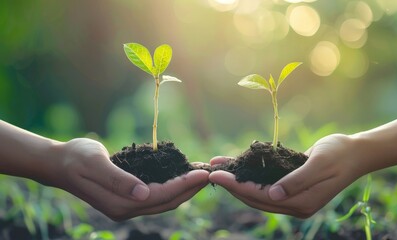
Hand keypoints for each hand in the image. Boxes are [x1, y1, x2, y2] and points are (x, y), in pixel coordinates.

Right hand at [44, 138, 208, 220]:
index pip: (161, 195)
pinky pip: (156, 196)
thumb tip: (142, 194)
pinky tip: (181, 176)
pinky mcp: (127, 200)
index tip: (203, 172)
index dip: (184, 184)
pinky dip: (172, 187)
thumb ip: (118, 180)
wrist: (58, 164)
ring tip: (201, 175)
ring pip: (164, 201)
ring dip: (184, 189)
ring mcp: (127, 206)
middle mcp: (126, 209)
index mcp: (120, 202)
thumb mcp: (94, 163)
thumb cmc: (75, 158)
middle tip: (210, 173)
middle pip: (167, 202)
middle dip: (191, 189)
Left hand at [209, 134, 363, 217]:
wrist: (356, 152)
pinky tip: (237, 163)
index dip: (237, 186)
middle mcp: (294, 204)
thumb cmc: (340, 154)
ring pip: (257, 191)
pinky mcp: (290, 187)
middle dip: (232, 185)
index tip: (217, 176)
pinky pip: (265, 182)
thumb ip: (297, 181)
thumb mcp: (320, 164)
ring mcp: (292, 197)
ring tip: (217, 166)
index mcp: (301, 203)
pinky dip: (250, 174)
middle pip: (254, 197)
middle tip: (210, 172)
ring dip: (237, 179)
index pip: (261, 197)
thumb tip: (273, 196)